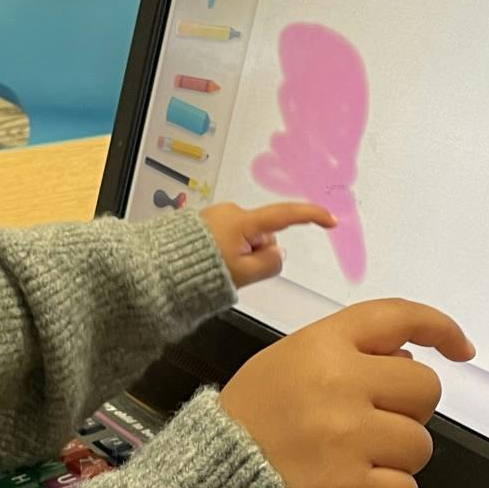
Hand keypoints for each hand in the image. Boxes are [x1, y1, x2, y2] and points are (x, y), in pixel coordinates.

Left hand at [199, 199, 337, 287]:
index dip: (311, 216)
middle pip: (262, 233)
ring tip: (218, 269)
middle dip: (257, 252)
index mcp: (242, 222)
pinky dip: (226, 251)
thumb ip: (269, 263)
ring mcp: (215, 217)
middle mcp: (229, 212)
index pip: (286, 215)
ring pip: (244, 238)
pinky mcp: (203, 224)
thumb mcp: (242, 275)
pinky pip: (227, 237)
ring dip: (239, 254)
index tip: (331, 219)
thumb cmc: (195, 271)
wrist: (158, 270)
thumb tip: (278, 253)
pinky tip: (211, 264)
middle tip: (237, 272)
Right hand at [220, 299, 474, 487]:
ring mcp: (349, 439)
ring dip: (394, 458)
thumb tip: (408, 356)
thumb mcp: (285, 363)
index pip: (398, 317)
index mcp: (321, 345)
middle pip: (424, 388)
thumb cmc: (250, 422)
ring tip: (349, 463)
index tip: (462, 349)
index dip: (440, 328)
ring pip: (419, 445)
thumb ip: (342, 352)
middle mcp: (340, 384)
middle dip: (406, 409)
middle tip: (367, 425)